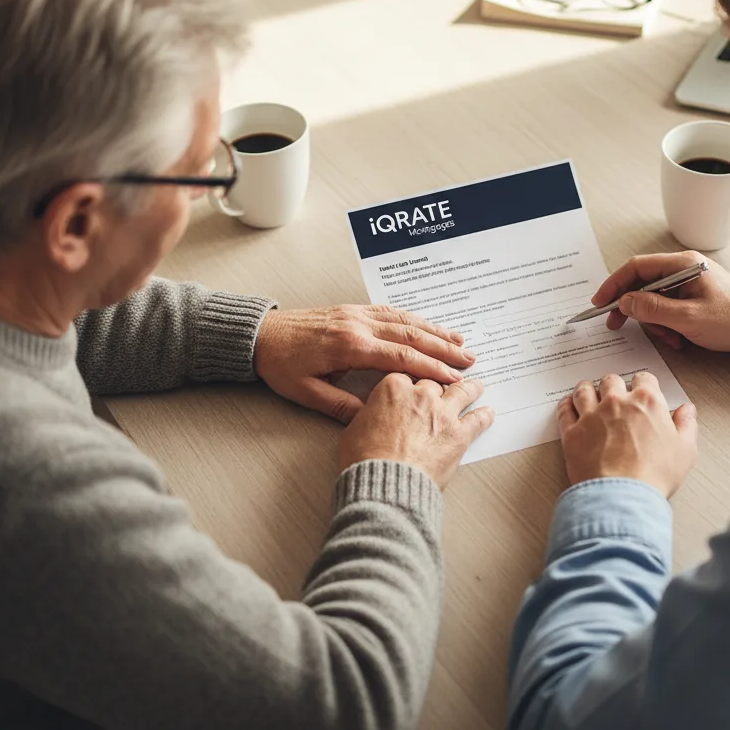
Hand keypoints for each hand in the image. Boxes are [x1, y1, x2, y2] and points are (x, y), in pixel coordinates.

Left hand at [254, 305, 474, 422]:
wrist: (259, 334)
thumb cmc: (280, 364)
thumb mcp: (306, 393)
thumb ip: (340, 406)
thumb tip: (372, 419)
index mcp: (349, 346)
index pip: (401, 357)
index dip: (431, 368)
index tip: (453, 378)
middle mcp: (358, 325)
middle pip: (411, 335)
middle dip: (443, 349)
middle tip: (469, 360)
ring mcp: (357, 314)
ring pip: (405, 320)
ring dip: (434, 330)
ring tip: (459, 342)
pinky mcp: (353, 310)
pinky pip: (391, 312)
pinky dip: (414, 318)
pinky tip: (428, 325)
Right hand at [338, 375, 493, 488]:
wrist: (385, 485)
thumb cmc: (364, 461)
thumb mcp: (353, 430)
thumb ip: (366, 415)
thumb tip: (366, 416)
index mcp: (393, 388)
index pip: (406, 375)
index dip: (410, 382)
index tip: (415, 384)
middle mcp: (421, 395)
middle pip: (434, 382)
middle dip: (438, 384)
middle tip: (444, 383)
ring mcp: (442, 413)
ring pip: (462, 391)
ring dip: (471, 388)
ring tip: (477, 386)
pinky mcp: (459, 434)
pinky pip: (477, 420)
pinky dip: (484, 416)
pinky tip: (488, 413)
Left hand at [557, 373, 696, 497]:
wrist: (622, 496)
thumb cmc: (654, 475)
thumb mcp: (685, 450)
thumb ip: (686, 425)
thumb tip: (687, 410)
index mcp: (646, 402)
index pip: (644, 379)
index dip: (643, 384)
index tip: (642, 389)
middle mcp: (617, 403)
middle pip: (611, 381)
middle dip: (614, 385)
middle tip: (615, 394)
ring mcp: (591, 416)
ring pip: (584, 390)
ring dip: (587, 389)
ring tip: (588, 392)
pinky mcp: (572, 432)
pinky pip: (565, 410)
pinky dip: (566, 405)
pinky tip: (568, 405)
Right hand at [593, 251, 729, 362]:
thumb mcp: (687, 318)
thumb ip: (652, 309)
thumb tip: (625, 302)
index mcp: (683, 264)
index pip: (636, 267)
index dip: (614, 284)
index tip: (600, 302)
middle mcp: (685, 268)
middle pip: (643, 284)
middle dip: (633, 309)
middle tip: (618, 325)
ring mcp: (690, 283)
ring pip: (655, 300)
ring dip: (655, 322)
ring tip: (670, 338)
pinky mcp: (695, 297)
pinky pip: (669, 308)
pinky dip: (668, 325)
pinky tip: (679, 339)